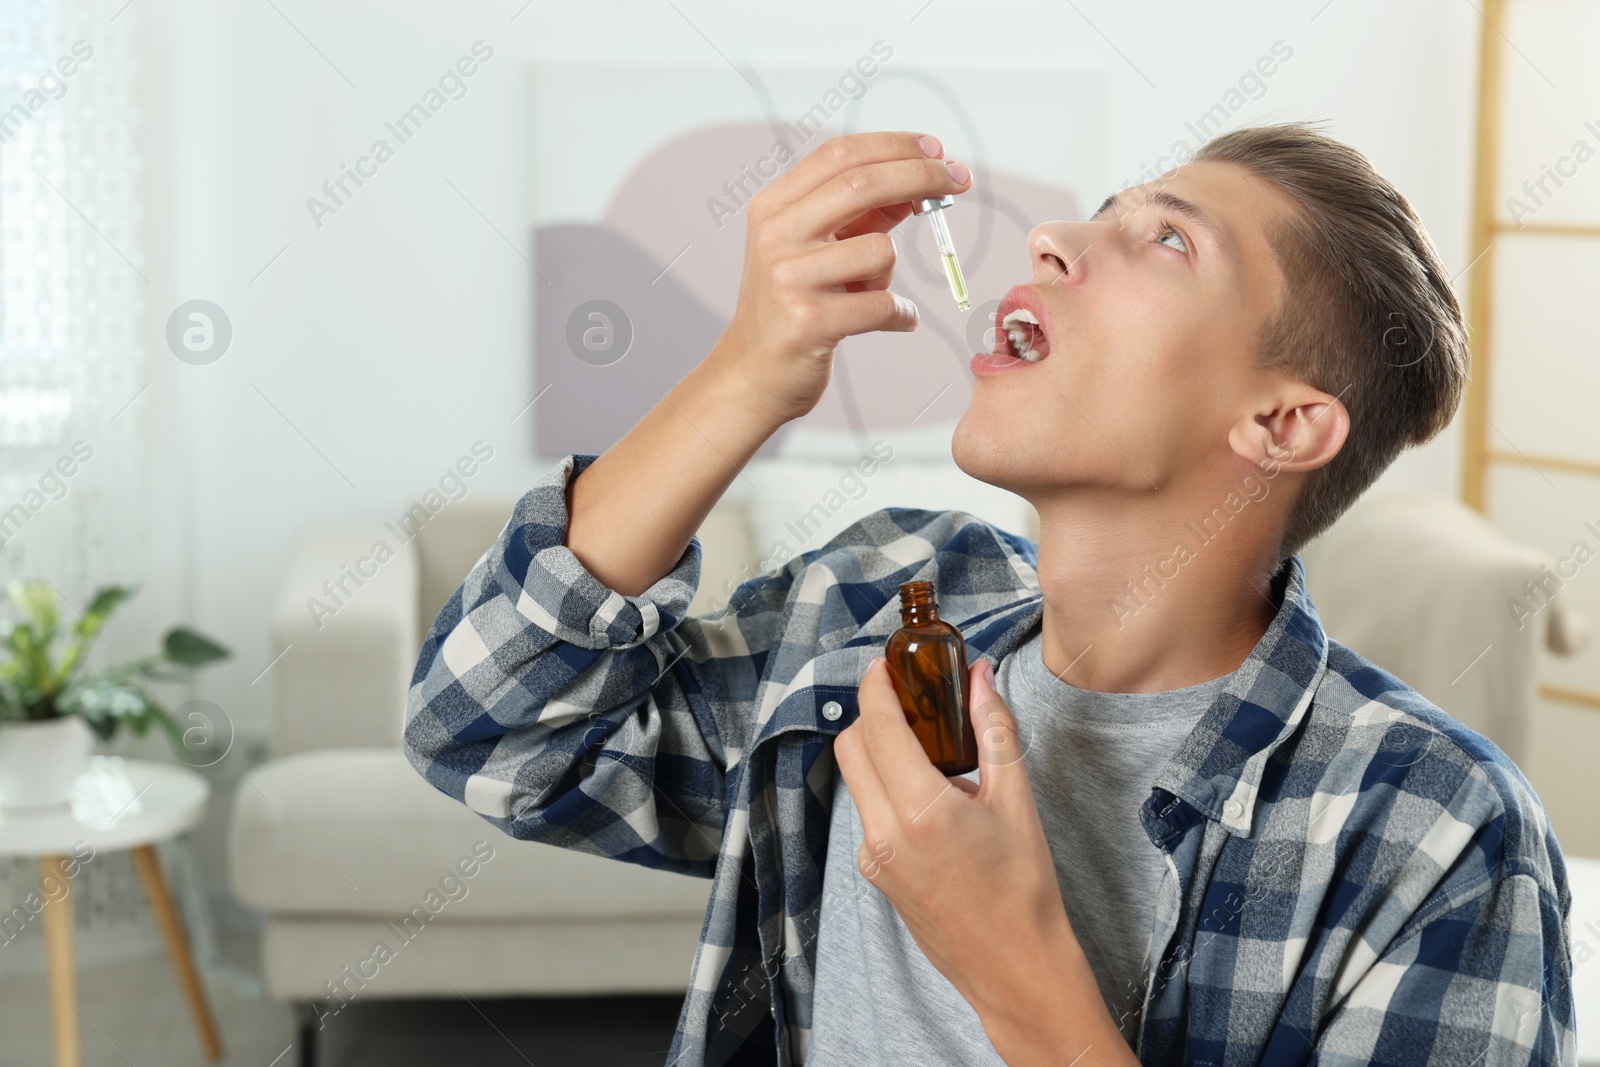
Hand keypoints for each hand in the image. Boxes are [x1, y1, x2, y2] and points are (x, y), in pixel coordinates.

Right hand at [710, 131, 972, 423]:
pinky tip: (895, 320)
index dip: (894, 145)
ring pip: (881, 252)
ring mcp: (789, 278)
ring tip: (868, 295)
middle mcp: (775, 235)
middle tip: (959, 179)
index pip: (840, 154)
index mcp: (773, 208)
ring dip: (890, 274)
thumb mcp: (815, 248)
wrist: (752, 375)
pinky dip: (901, 314)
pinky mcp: (809, 322)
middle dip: (921, 176)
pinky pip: (883, 305)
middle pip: (862, 184)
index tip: (936, 150)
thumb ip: (860, 214)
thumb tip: (920, 182)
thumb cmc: (792, 306)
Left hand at [834, 655, 1097, 1059]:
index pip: (877, 725)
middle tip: (910, 702)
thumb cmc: (1024, 888)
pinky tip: (927, 796)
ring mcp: (873, 857)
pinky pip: (866, 813)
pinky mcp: (874, 874)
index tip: (887, 665)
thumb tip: (979, 677)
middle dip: (873, 716)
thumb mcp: (1016, 801)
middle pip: (851, 747)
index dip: (876, 685)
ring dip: (878, 752)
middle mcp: (884, 833)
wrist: (1016, 967)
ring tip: (928, 751)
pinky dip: (885, 788)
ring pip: (855, 780)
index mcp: (920, 809)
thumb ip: (994, 730)